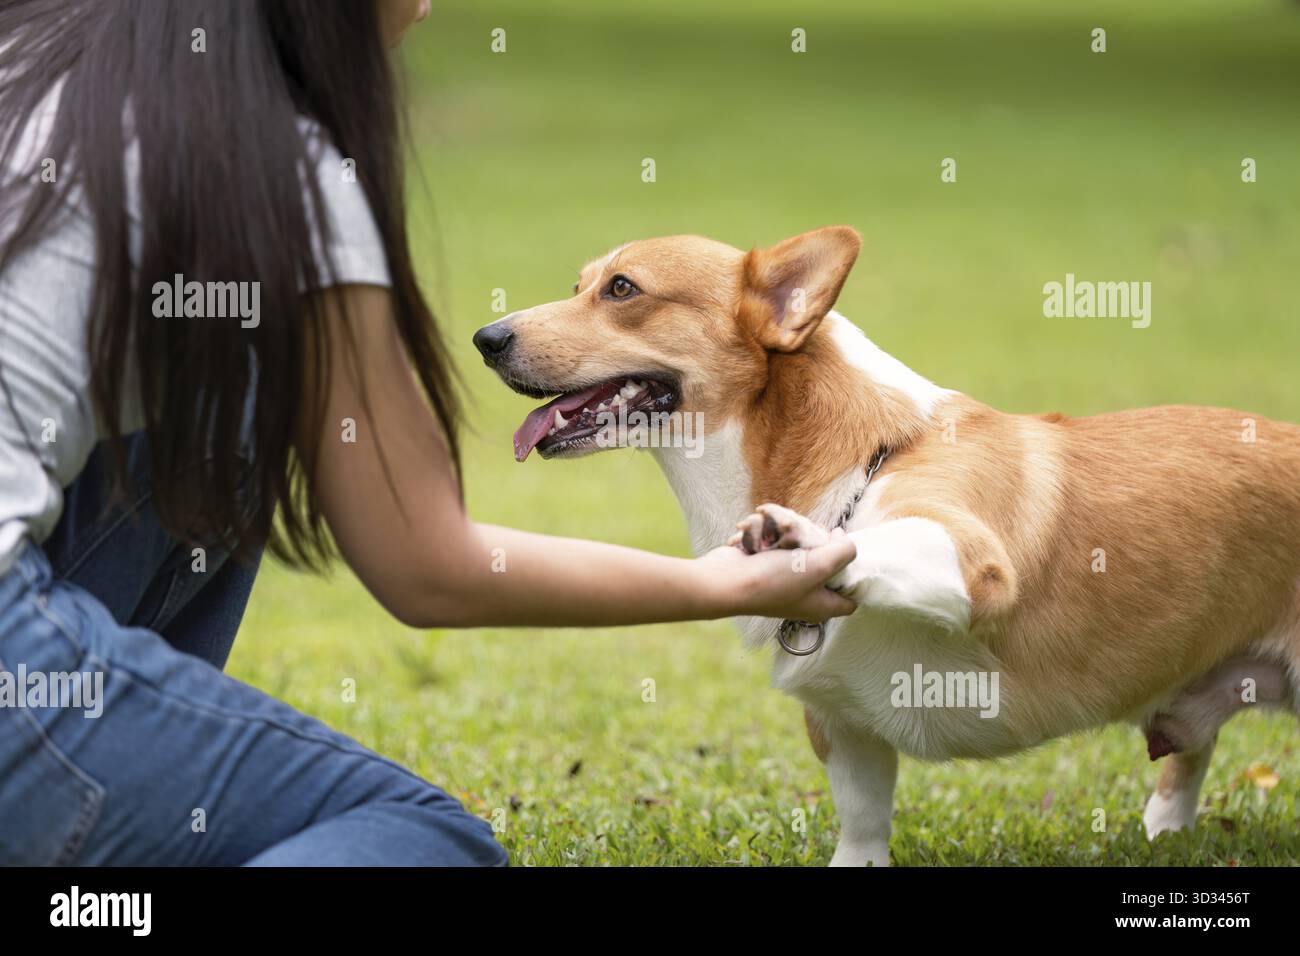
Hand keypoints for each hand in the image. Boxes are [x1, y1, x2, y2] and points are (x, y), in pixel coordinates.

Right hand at [696, 528, 856, 621]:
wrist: (726, 580)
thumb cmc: (773, 580)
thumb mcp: (820, 565)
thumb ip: (845, 551)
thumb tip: (842, 538)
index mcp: (821, 605)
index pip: (850, 598)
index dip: (854, 577)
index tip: (844, 555)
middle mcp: (804, 596)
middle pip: (825, 565)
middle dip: (818, 546)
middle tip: (809, 539)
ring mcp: (783, 580)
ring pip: (800, 549)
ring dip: (790, 536)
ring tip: (778, 534)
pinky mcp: (765, 566)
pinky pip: (776, 545)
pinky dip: (770, 538)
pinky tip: (762, 538)